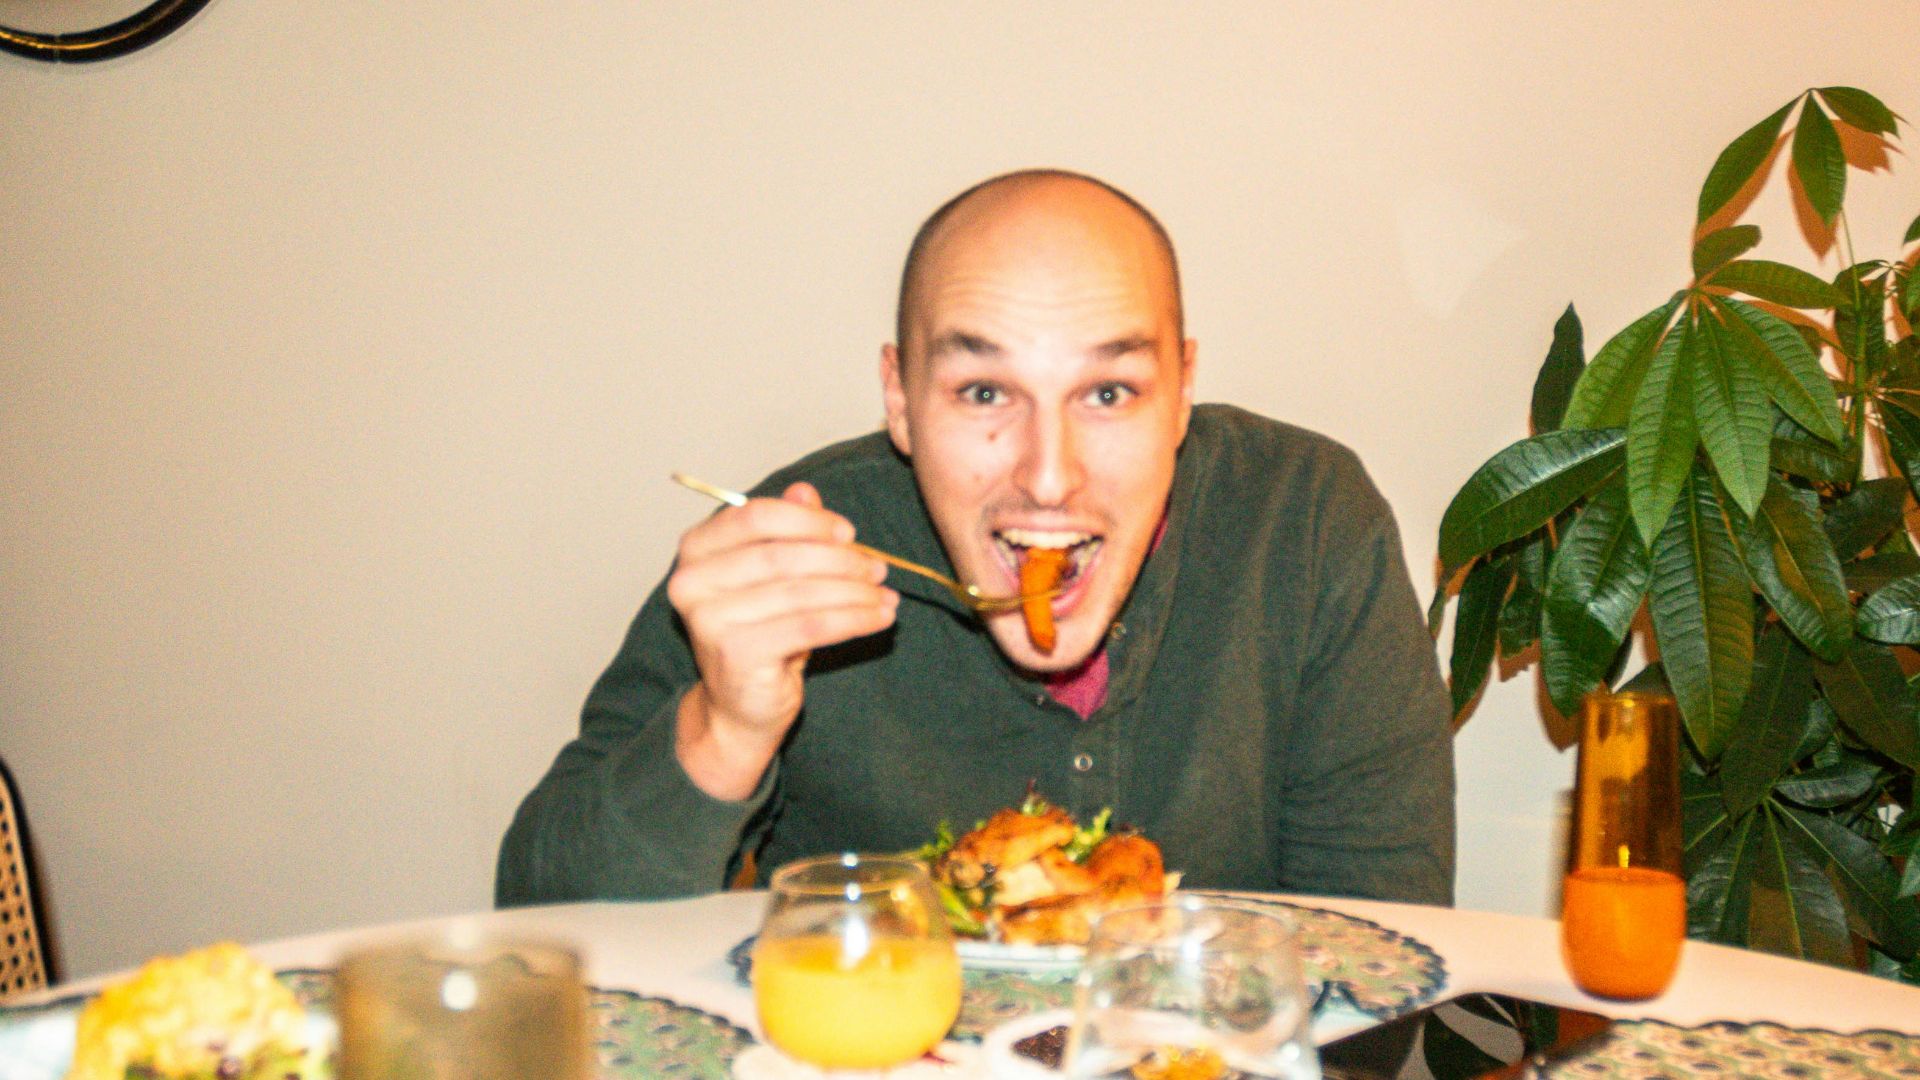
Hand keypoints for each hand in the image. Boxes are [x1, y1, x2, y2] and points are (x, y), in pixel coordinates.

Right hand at [667, 482, 896, 798]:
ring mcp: (710, 620)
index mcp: (696, 550)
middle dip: (840, 559)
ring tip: (885, 594)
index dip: (809, 521)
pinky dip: (853, 619)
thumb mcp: (771, 576)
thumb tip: (805, 492)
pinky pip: (811, 627)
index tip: (849, 532)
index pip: (755, 517)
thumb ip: (784, 531)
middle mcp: (692, 582)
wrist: (738, 707)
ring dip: (854, 591)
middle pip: (781, 555)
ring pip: (801, 593)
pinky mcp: (737, 654)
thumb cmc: (758, 633)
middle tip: (878, 566)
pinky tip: (879, 617)